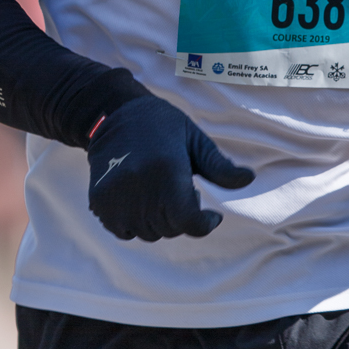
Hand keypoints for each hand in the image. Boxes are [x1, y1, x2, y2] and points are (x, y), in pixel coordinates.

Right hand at [87, 96, 254, 241]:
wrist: (113, 115)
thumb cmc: (162, 126)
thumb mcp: (195, 139)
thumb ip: (220, 166)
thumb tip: (249, 179)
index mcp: (167, 169)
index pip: (188, 221)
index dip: (204, 223)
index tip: (212, 215)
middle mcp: (139, 186)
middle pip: (171, 228)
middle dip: (182, 216)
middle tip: (180, 189)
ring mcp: (116, 197)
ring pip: (149, 233)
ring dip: (160, 221)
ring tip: (160, 191)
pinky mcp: (100, 203)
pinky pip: (125, 231)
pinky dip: (137, 222)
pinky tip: (141, 199)